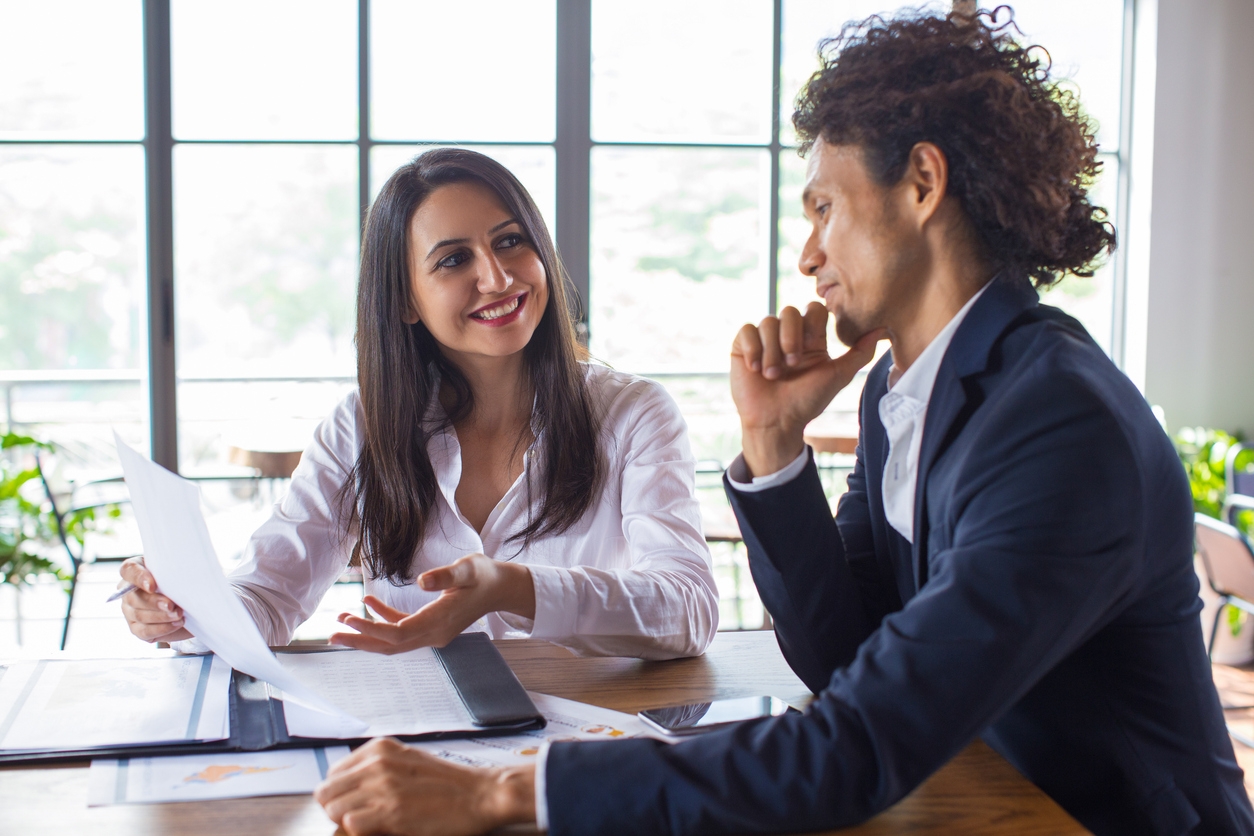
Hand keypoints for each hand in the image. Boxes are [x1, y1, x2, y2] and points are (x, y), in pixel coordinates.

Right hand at [117, 556, 191, 642]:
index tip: (152, 585)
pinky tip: (176, 623)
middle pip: (133, 598)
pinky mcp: (137, 628)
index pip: (129, 570)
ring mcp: (130, 611)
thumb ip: (173, 571)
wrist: (188, 605)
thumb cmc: (180, 582)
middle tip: (171, 605)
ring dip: (161, 616)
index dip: (138, 577)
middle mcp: (129, 592)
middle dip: (154, 602)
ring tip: (179, 614)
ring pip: (139, 615)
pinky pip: (145, 631)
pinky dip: (162, 628)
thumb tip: (180, 572)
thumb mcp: (177, 572)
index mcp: (136, 572)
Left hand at [315, 737, 534, 835]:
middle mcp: (377, 763)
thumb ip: (378, 769)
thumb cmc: (449, 784)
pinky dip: (359, 830)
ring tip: (370, 824)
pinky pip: (350, 823)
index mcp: (380, 749)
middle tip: (359, 817)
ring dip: (346, 820)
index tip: (354, 802)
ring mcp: (383, 787)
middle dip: (337, 808)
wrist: (481, 795)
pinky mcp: (391, 811)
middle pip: (327, 791)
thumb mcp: (409, 763)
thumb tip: (349, 789)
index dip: (340, 792)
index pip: (333, 773)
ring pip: (333, 808)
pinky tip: (379, 829)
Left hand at [330, 554, 535, 653]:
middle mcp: (434, 634)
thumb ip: (445, 575)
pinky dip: (384, 619)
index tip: (348, 623)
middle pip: (391, 645)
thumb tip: (422, 581)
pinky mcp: (431, 626)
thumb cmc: (484, 575)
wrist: (501, 587)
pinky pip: (402, 629)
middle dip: (360, 640)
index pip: (398, 633)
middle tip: (332, 634)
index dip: (371, 630)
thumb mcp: (468, 568)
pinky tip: (369, 604)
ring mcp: (433, 633)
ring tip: (343, 619)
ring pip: (393, 641)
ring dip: (368, 632)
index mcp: (440, 621)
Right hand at [731, 302, 882, 475]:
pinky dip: (753, 348)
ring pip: (768, 321)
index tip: (811, 346)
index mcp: (810, 338)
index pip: (814, 309)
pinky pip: (746, 331)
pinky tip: (756, 369)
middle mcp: (787, 335)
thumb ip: (859, 353)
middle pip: (790, 311)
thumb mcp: (837, 376)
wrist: (776, 422)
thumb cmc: (807, 402)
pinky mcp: (743, 347)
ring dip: (772, 349)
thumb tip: (882, 328)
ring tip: (772, 375)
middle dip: (791, 338)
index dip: (812, 322)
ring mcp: (764, 340)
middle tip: (792, 364)